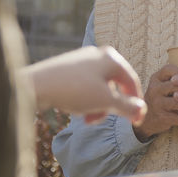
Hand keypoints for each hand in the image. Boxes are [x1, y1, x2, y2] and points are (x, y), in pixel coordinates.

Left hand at [24, 46, 145, 124]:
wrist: (36, 85)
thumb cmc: (74, 90)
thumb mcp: (105, 101)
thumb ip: (127, 106)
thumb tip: (142, 110)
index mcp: (112, 58)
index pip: (132, 81)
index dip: (135, 103)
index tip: (135, 122)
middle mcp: (99, 54)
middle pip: (115, 85)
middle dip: (110, 106)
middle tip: (99, 120)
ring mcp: (82, 60)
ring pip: (99, 87)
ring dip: (97, 105)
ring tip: (85, 117)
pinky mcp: (68, 68)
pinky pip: (85, 86)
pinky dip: (85, 99)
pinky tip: (74, 108)